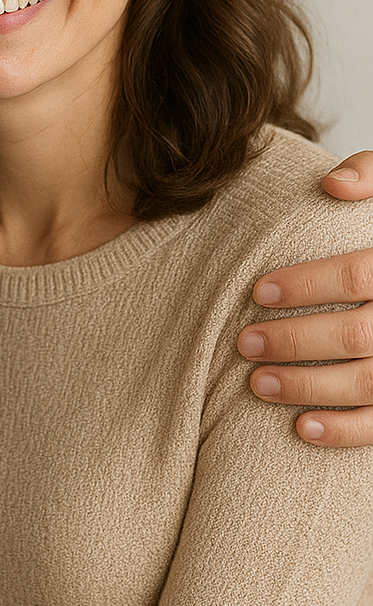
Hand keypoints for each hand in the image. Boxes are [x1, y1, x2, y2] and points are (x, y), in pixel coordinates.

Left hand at [239, 150, 372, 447]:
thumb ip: (369, 174)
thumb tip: (332, 186)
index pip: (359, 275)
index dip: (308, 284)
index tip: (258, 291)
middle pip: (357, 335)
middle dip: (295, 340)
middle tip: (244, 341)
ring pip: (368, 383)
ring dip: (308, 387)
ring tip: (257, 382)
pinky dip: (344, 431)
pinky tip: (301, 428)